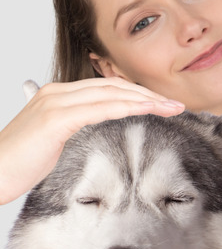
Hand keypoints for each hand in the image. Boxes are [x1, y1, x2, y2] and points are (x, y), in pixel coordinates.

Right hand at [0, 77, 183, 204]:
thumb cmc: (20, 161)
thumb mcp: (52, 140)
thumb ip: (74, 128)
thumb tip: (96, 129)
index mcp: (58, 96)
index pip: (105, 88)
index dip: (135, 94)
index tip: (159, 103)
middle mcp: (58, 93)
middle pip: (112, 86)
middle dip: (147, 94)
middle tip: (174, 104)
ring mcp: (56, 102)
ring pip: (110, 94)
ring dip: (144, 100)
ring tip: (169, 107)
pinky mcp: (55, 118)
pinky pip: (98, 109)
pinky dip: (125, 108)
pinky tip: (145, 110)